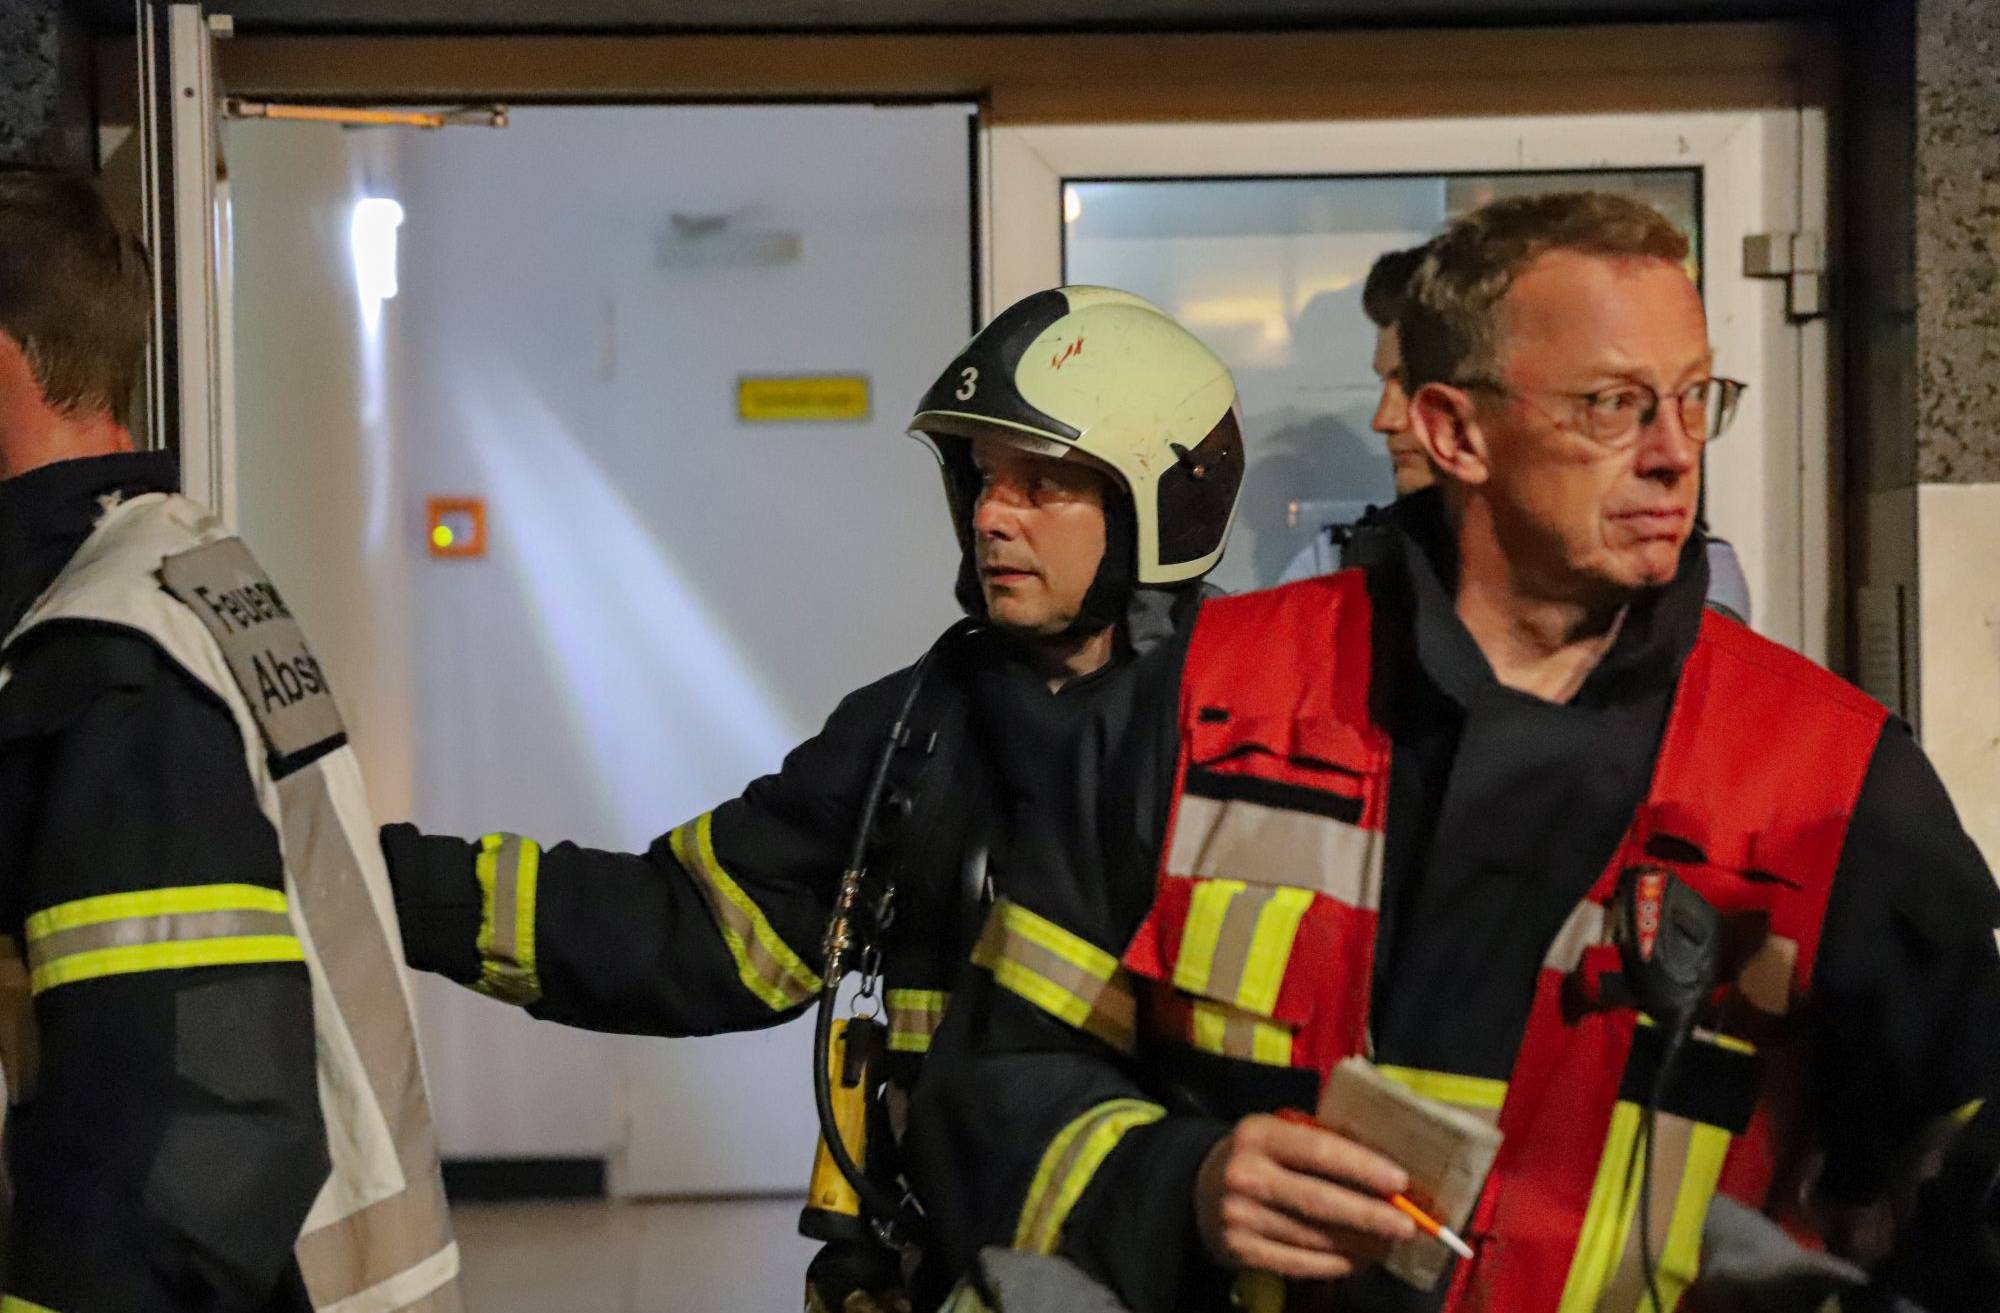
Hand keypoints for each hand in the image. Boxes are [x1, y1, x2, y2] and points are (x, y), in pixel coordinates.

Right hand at [1194, 1113, 1416, 1279]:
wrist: (1196, 1187)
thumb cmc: (1257, 1158)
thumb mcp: (1278, 1135)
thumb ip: (1320, 1144)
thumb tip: (1383, 1173)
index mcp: (1258, 1134)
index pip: (1318, 1151)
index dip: (1362, 1167)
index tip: (1399, 1181)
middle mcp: (1245, 1175)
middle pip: (1319, 1200)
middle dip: (1369, 1215)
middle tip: (1406, 1224)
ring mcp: (1239, 1216)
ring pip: (1313, 1237)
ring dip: (1358, 1244)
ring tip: (1385, 1242)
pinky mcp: (1240, 1250)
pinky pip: (1298, 1263)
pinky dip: (1334, 1264)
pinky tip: (1355, 1259)